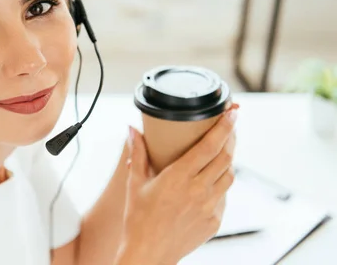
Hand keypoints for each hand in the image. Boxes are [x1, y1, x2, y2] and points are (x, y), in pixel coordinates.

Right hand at [116, 105, 237, 264]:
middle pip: (225, 157)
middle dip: (230, 139)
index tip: (232, 113)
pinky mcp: (214, 220)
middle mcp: (198, 190)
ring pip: (228, 176)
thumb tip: (132, 130)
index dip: (224, 127)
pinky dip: (220, 184)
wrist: (148, 253)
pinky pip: (223, 196)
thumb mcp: (135, 183)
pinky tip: (210, 182)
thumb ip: (137, 153)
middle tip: (229, 127)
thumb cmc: (138, 219)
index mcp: (179, 177)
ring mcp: (209, 206)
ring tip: (221, 152)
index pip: (209, 145)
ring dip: (227, 161)